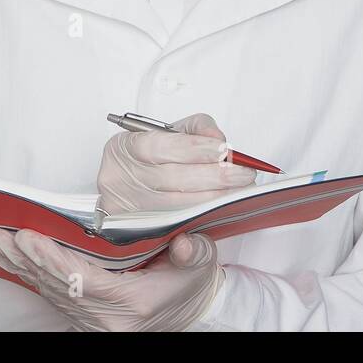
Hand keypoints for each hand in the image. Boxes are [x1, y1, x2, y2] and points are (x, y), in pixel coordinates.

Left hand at [0, 227, 224, 330]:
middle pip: (58, 287)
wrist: (191, 310)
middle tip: (2, 236)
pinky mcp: (85, 315)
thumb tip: (183, 243)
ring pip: (50, 292)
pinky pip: (53, 294)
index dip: (54, 260)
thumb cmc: (190, 283)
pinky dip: (30, 274)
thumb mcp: (201, 264)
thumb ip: (194, 252)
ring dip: (21, 265)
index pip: (84, 282)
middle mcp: (107, 318)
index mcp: (133, 304)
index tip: (30, 239)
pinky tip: (11, 256)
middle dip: (27, 260)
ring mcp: (93, 320)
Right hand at [97, 112, 255, 215]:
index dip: (194, 148)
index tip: (224, 150)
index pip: (159, 145)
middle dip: (213, 175)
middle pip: (170, 178)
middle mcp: (120, 180)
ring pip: (175, 205)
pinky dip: (200, 220)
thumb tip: (216, 140)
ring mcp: (127, 209)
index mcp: (125, 149)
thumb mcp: (172, 133)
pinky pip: (173, 229)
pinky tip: (219, 211)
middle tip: (242, 173)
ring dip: (212, 197)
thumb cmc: (156, 159)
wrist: (133, 192)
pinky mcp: (138, 234)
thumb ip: (197, 128)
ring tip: (239, 190)